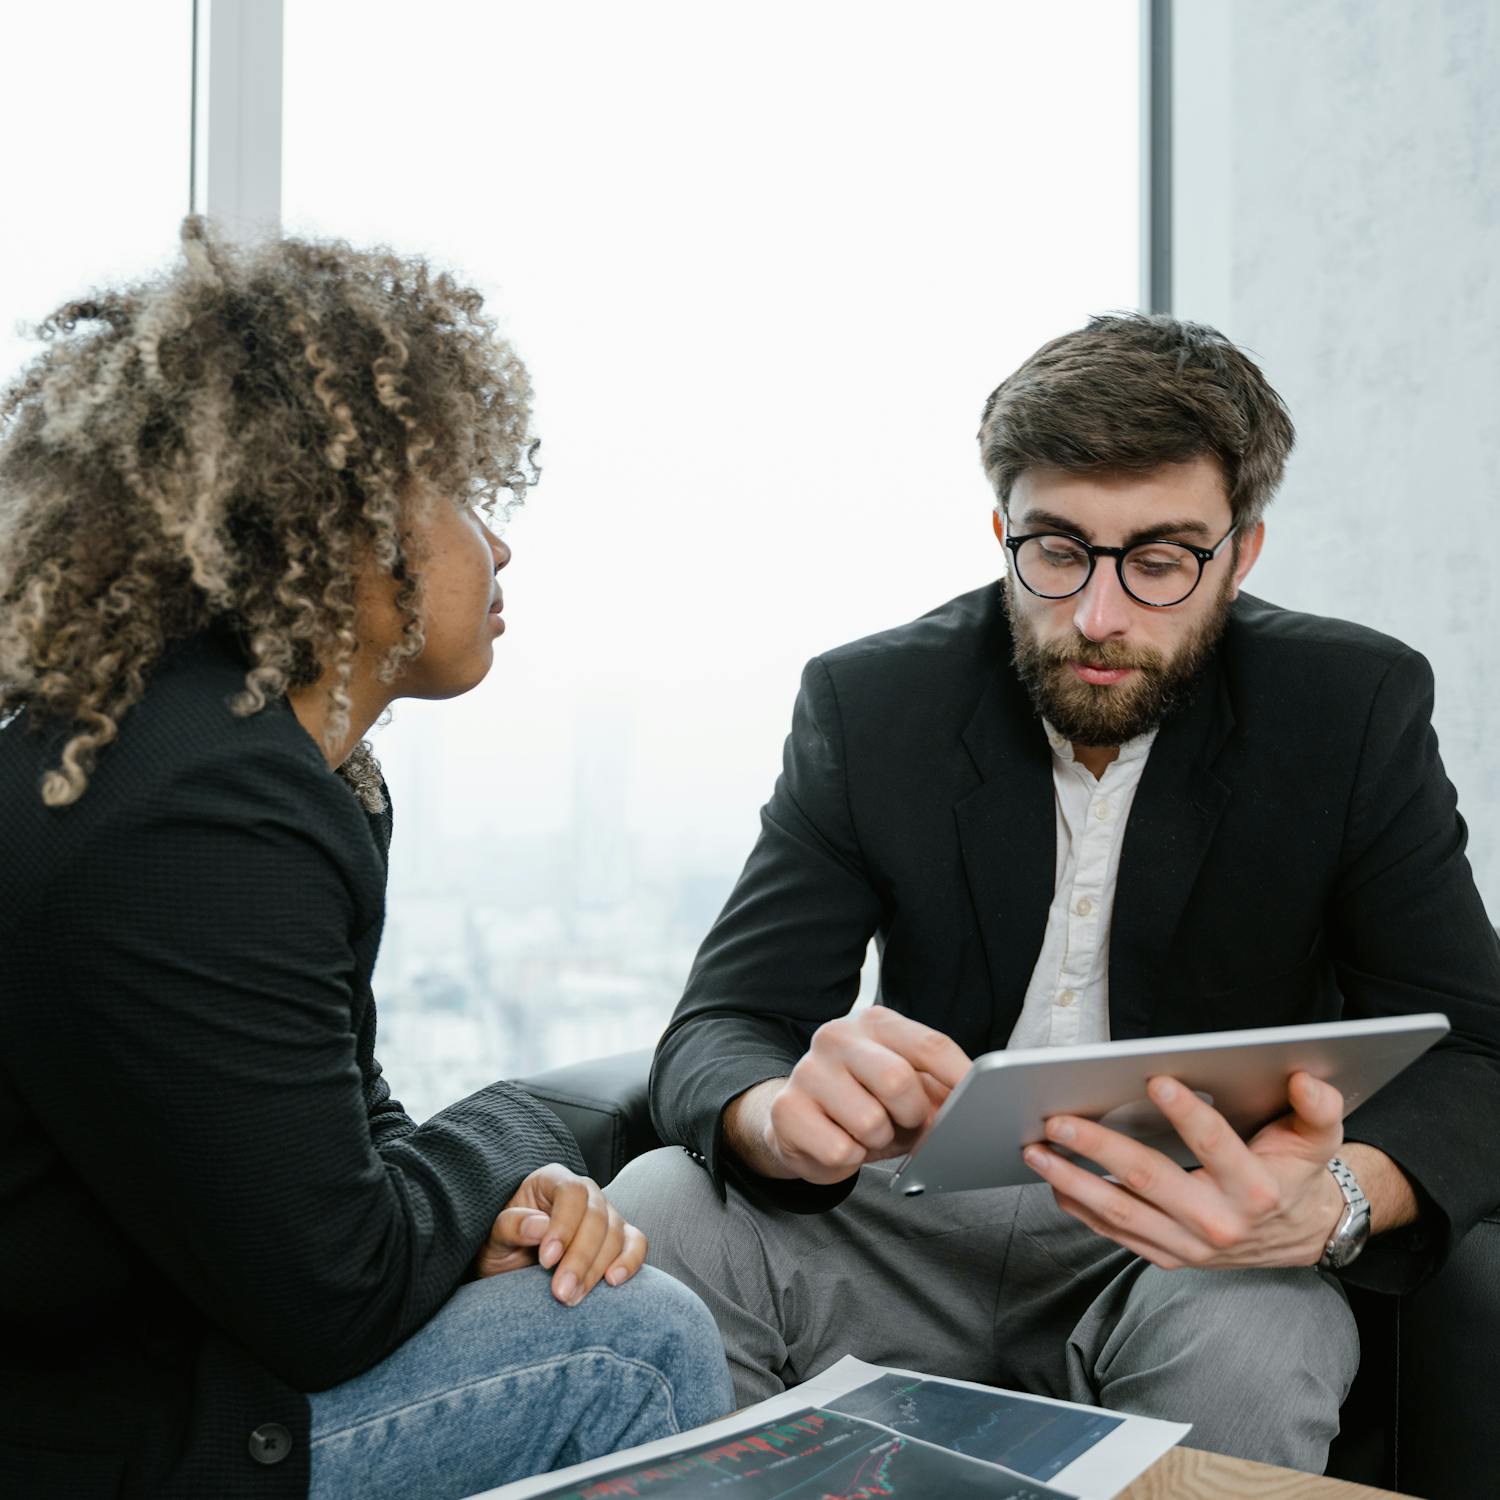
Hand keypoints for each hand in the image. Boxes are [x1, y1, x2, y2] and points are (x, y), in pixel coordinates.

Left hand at [473, 1163, 646, 1303]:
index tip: (546, 1261)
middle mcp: (585, 1192)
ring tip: (571, 1297)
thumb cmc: (501, 1242)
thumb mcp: (493, 1234)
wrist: (511, 1263)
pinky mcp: (618, 1238)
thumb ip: (511, 1226)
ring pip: (615, 1234)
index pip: (571, 1193)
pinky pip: (635, 1243)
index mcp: (552, 1180)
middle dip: (580, 1258)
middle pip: (597, 1216)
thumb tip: (539, 1227)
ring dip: (596, 1269)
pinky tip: (613, 1280)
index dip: (564, 1226)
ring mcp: (605, 1214)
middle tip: (560, 1292)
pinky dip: (630, 1261)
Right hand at [732, 1009, 971, 1184]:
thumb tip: (972, 1107)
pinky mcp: (787, 1109)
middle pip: (897, 1080)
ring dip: (878, 1141)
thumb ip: (938, 1089)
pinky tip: (839, 1143)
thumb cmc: (865, 1102)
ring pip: (869, 1122)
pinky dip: (850, 1159)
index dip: (961, 1079)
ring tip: (867, 1132)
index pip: (930, 1045)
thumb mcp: (907, 1089)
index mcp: (875, 1023)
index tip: (981, 1103)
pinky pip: (841, 1151)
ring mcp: (808, 1070)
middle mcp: (837, 1036)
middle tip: (905, 1123)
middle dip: (912, 1115)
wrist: (801, 1123)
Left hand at [1022, 1071, 1347, 1269]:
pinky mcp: (1168, 1257)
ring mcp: (1189, 1246)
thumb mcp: (1318, 1138)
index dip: (1188, 1113)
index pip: (1216, 1146)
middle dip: (1098, 1147)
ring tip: (1035, 1149)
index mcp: (1257, 1189)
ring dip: (1072, 1180)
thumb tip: (1305, 1077)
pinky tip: (1052, 1179)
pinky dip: (1080, 1207)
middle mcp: (1219, 1223)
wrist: (1301, 1234)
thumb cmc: (1296, 1172)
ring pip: (1121, 1212)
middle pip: (1148, 1180)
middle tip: (1057, 1119)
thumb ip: (1316, 1107)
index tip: (1155, 1080)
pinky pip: (1116, 1233)